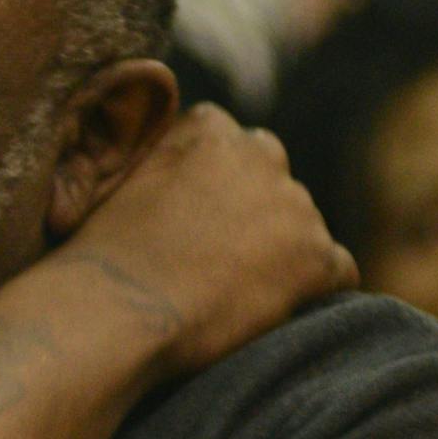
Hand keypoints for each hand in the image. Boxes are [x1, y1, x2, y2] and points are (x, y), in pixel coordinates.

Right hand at [72, 105, 356, 374]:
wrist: (115, 308)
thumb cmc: (100, 253)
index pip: (232, 145)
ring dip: (281, 251)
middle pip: (273, 178)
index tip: (192, 217)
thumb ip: (158, 158)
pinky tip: (270, 310)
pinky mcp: (319, 258)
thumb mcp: (117, 178)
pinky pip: (337, 270)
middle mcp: (263, 155)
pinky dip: (313, 290)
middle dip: (256, 209)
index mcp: (211, 129)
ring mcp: (296, 206)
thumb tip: (168, 165)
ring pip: (304, 225)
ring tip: (234, 289)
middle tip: (217, 254)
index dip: (213, 185)